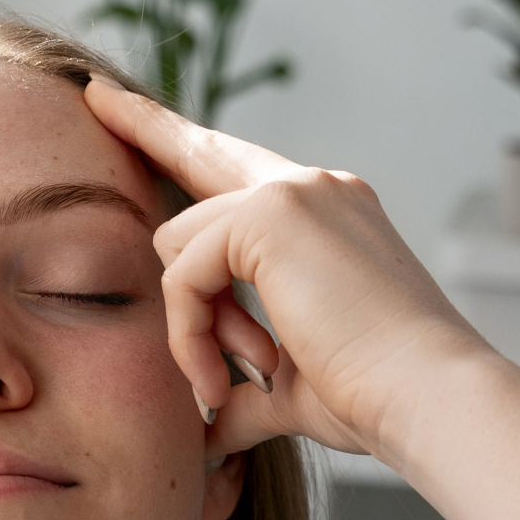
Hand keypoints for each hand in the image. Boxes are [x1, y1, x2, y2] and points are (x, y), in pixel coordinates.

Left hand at [83, 77, 496, 463]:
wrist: (426, 399)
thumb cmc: (374, 398)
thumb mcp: (291, 388)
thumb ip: (241, 390)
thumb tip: (207, 429)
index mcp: (326, 218)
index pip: (238, 172)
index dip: (183, 143)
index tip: (131, 109)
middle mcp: (314, 189)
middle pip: (200, 153)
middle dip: (143, 125)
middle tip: (93, 90)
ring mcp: (295, 192)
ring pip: (178, 244)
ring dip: (189, 326)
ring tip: (224, 383)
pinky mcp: (272, 215)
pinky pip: (183, 275)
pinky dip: (189, 337)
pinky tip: (218, 382)